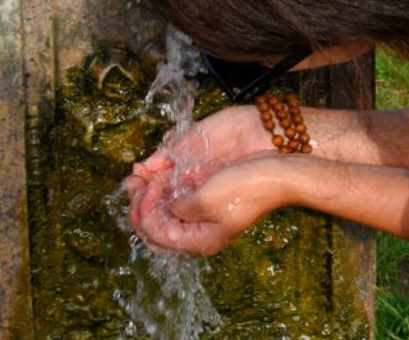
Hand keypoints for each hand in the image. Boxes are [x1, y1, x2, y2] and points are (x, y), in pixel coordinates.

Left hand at [123, 105, 279, 252]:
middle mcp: (197, 230)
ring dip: (144, 194)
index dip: (144, 214)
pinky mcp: (204, 194)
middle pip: (155, 227)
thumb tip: (163, 207)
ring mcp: (200, 212)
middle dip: (138, 206)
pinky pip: (173, 195)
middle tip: (134, 185)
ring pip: (160, 210)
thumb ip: (177, 209)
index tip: (148, 190)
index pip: (157, 236)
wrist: (275, 168)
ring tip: (136, 177)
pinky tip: (149, 173)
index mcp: (200, 241)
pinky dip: (158, 185)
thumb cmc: (245, 188)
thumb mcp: (205, 202)